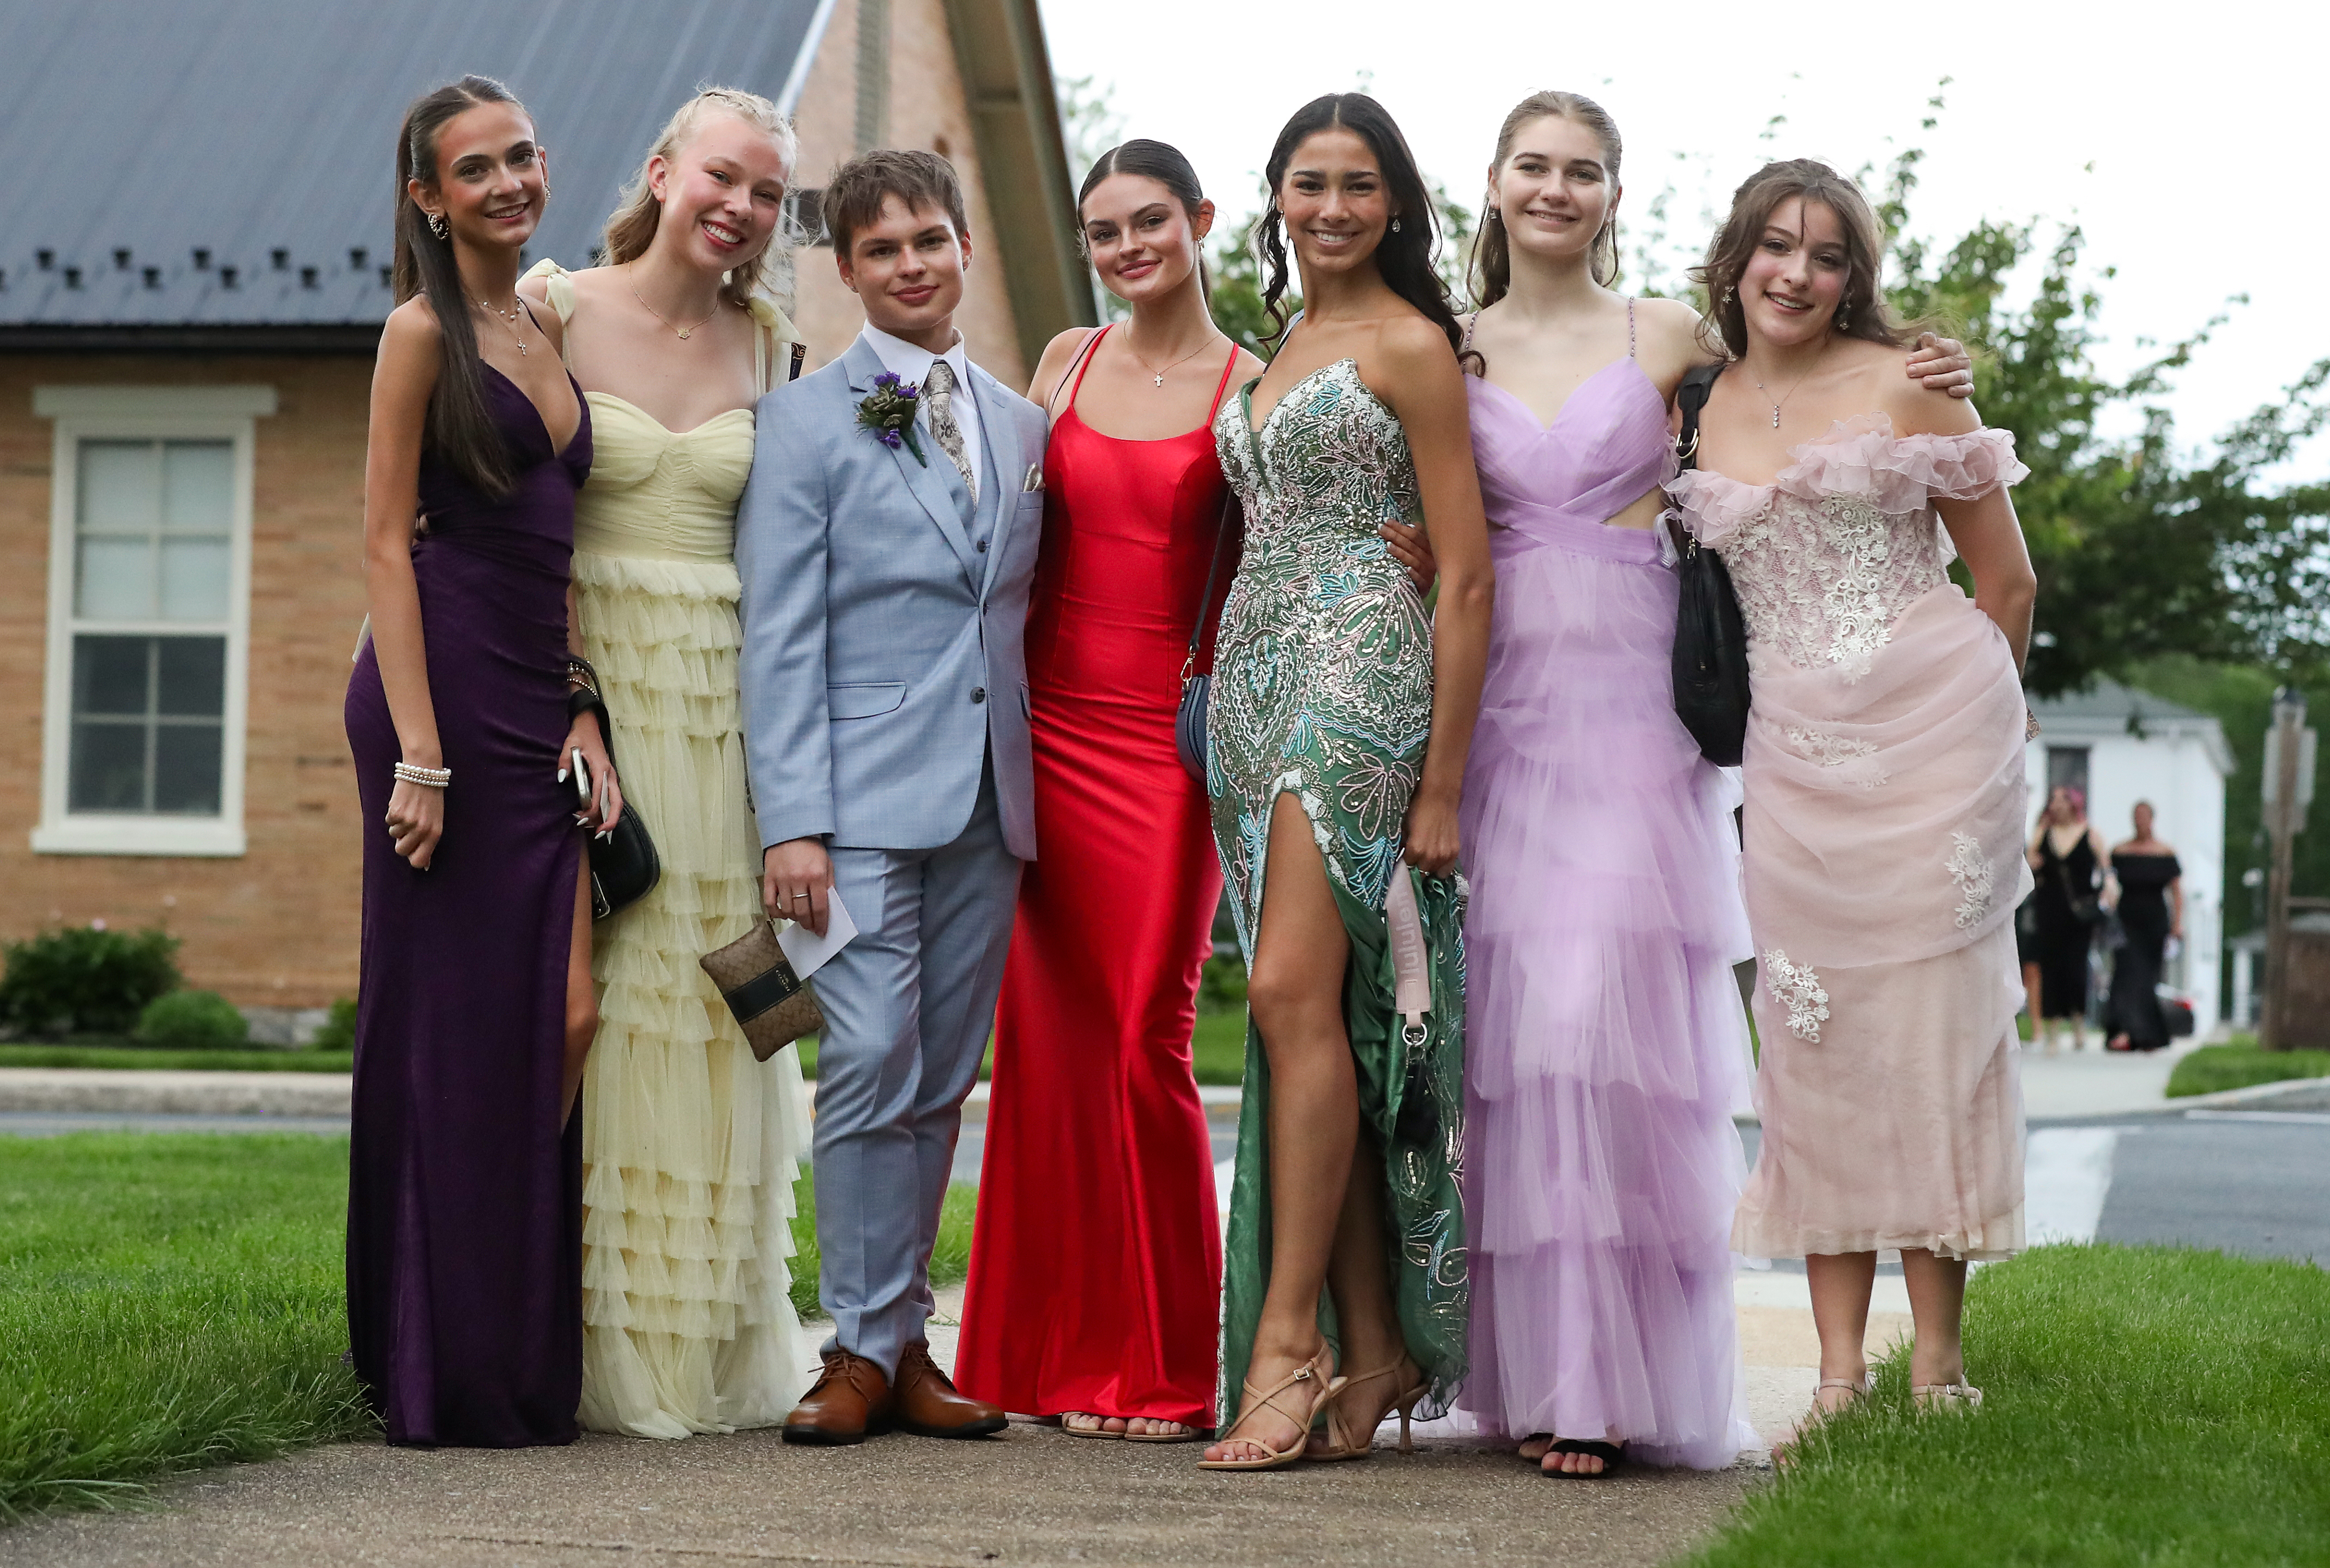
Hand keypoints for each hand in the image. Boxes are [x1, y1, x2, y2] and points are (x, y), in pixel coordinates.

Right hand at [385, 776, 444, 869]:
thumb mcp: (436, 820)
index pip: (418, 861)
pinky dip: (392, 814)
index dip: (412, 858)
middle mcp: (422, 830)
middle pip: (401, 851)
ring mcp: (408, 822)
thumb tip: (424, 866)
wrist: (424, 772)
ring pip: (393, 835)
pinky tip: (402, 803)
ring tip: (408, 810)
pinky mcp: (395, 813)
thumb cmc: (431, 798)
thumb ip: (429, 841)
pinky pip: (388, 821)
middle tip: (408, 828)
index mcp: (435, 834)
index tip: (412, 851)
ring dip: (398, 825)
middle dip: (401, 842)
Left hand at [558, 711, 621, 835]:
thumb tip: (561, 778)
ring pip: (617, 803)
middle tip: (600, 834)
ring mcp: (612, 778)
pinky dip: (608, 811)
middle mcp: (610, 775)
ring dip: (610, 818)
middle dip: (611, 820)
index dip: (591, 810)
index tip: (580, 819)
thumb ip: (565, 762)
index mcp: (601, 768)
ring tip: (597, 830)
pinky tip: (598, 819)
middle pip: (617, 803)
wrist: (590, 727)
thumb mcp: (569, 745)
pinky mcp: (609, 780)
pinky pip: (612, 799)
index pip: (600, 795)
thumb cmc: (581, 736)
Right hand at [763, 837, 833, 935]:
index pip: (820, 906)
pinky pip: (770, 902)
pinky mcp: (769, 879)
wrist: (790, 832)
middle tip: (811, 927)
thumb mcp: (827, 863)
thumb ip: (828, 884)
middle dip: (808, 923)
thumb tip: (828, 906)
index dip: (821, 922)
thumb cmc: (811, 849)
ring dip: (794, 919)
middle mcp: (799, 879)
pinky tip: (783, 914)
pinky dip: (776, 912)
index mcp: (816, 875)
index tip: (821, 930)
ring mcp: (782, 879)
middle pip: (803, 911)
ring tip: (799, 919)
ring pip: (787, 909)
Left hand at [1381, 519, 1437, 593]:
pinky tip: (1406, 569)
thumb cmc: (1417, 568)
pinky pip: (1420, 580)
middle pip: (1413, 546)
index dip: (1400, 527)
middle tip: (1381, 529)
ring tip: (1388, 545)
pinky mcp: (1425, 587)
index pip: (1415, 535)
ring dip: (1401, 553)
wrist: (1420, 592)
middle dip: (1395, 536)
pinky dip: (1414, 574)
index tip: (1386, 521)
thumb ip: (1415, 538)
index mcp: (1430, 548)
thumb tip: (1411, 525)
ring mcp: (1429, 574)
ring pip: (1415, 561)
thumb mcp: (1417, 552)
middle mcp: (1431, 560)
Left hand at [1401, 786, 1460, 878]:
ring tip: (1425, 861)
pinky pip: (1447, 869)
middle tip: (1414, 862)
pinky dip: (1441, 867)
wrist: (1439, 796)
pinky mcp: (1455, 852)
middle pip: (1421, 873)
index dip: (1404, 865)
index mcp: (1415, 850)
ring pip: (1434, 872)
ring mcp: (1445, 855)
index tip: (1403, 863)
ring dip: (1429, 868)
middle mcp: (1431, 856)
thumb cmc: (1418, 809)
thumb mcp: (1404, 827)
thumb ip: (1402, 844)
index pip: (1406, 868)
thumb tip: (1398, 854)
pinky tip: (1437, 861)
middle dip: (1416, 868)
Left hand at [1906, 331, 1975, 398]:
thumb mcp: (1926, 349)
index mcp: (1954, 346)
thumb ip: (1925, 342)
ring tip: (1925, 382)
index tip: (1907, 360)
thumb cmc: (1930, 361)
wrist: (1941, 377)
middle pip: (1946, 362)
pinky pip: (1968, 389)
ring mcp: (1967, 373)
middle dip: (1927, 367)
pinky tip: (1949, 391)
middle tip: (1910, 372)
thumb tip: (1924, 336)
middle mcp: (1962, 359)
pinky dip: (1960, 390)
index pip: (1940, 348)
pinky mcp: (1969, 387)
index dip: (1924, 354)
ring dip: (1941, 379)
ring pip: (1956, 376)